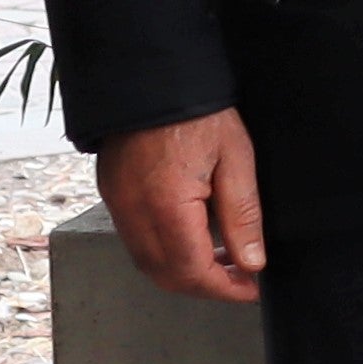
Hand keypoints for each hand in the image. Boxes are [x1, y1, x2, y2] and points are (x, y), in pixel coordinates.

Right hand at [102, 109, 264, 303]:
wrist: (154, 74)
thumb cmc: (198, 111)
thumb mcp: (236, 159)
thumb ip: (243, 216)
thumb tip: (251, 262)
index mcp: (167, 204)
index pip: (192, 271)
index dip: (224, 289)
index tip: (249, 288)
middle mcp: (134, 210)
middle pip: (166, 275)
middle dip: (204, 286)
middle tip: (239, 278)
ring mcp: (117, 203)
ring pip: (147, 262)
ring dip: (183, 270)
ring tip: (220, 258)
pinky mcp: (111, 192)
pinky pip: (135, 239)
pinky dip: (164, 250)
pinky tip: (191, 236)